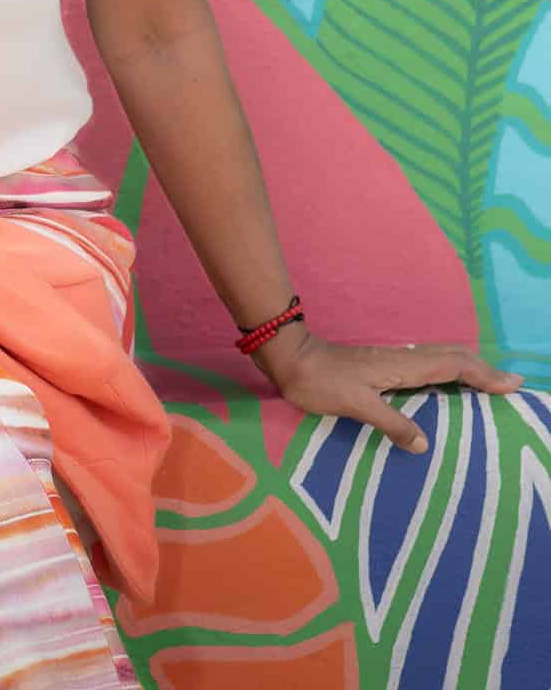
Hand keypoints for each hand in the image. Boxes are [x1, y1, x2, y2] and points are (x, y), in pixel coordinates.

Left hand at [250, 327, 524, 452]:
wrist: (289, 359)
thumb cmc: (320, 382)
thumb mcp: (355, 405)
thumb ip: (390, 422)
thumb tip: (424, 444)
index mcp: (401, 366)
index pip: (453, 365)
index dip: (484, 375)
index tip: (512, 386)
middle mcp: (401, 359)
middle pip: (452, 357)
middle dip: (483, 370)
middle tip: (509, 387)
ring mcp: (390, 362)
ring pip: (438, 360)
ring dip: (466, 370)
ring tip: (488, 389)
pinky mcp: (380, 367)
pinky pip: (424, 368)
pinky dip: (445, 374)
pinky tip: (444, 390)